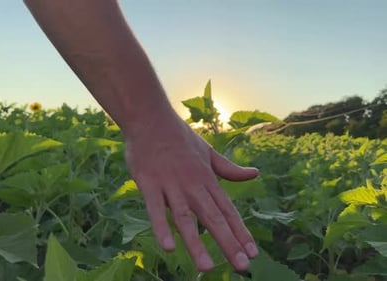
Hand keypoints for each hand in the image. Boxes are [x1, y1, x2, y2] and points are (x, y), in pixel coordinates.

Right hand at [125, 116, 258, 271]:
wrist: (151, 118)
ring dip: (196, 243)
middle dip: (227, 242)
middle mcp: (193, 185)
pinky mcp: (149, 184)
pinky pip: (155, 209)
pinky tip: (168, 247)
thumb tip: (255, 174)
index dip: (240, 232)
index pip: (227, 210)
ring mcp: (171, 185)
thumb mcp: (208, 152)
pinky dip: (161, 227)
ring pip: (185, 218)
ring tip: (207, 267)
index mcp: (207, 179)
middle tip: (241, 266)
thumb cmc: (179, 137)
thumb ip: (229, 169)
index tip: (253, 253)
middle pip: (212, 218)